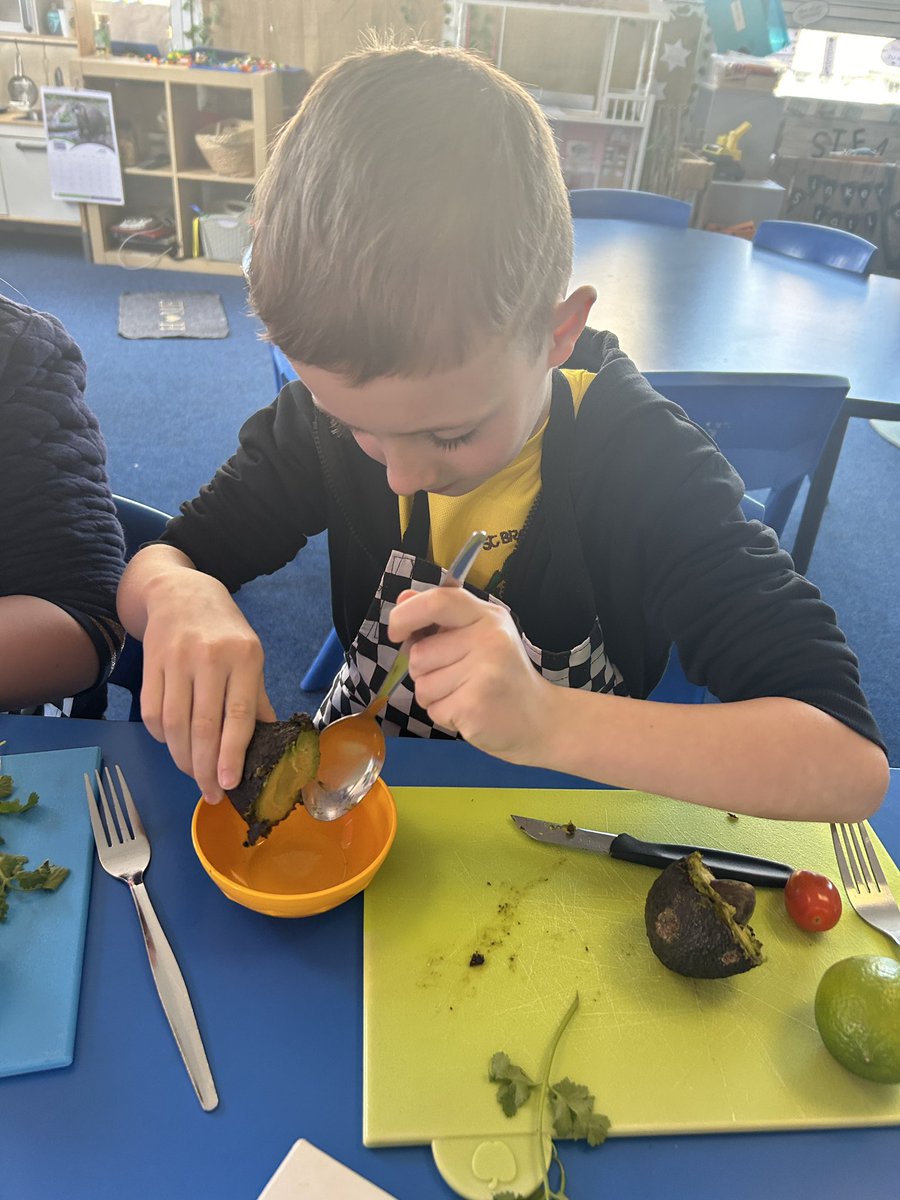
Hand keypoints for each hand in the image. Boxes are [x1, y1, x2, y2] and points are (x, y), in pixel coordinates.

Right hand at [139, 570, 274, 803]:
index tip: (229, 784)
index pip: (238, 715)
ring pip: (174, 724)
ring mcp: (176, 660)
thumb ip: (256, 700)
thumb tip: (268, 744)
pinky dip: (162, 738)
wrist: (181, 592)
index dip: (231, 754)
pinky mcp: (150, 664)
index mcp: (244, 657)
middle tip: (211, 793)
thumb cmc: (224, 631)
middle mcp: (209, 658)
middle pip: (203, 725)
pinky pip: (151, 713)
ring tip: (194, 774)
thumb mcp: (251, 657)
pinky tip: (174, 745)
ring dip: (182, 758)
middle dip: (204, 768)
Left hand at [387, 587, 555, 763]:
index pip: (437, 601)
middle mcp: (488, 639)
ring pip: (422, 685)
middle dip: (425, 671)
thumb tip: (402, 600)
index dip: (406, 615)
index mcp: (487, 617)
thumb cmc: (503, 676)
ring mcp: (483, 673)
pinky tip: (470, 711)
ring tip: (466, 694)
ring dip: (435, 695)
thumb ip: (440, 617)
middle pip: (420, 653)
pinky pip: (433, 709)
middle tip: (458, 677)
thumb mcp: (479, 635)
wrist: (542, 720)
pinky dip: (444, 716)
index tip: (397, 632)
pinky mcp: (474, 706)